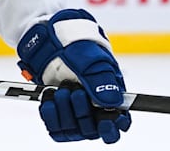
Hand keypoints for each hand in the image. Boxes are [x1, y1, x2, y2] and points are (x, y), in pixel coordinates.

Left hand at [18, 9, 131, 142]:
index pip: (120, 123)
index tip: (104, 123)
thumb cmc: (77, 45)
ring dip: (65, 113)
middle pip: (93, 130)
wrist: (49, 39)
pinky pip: (55, 128)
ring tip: (60, 90)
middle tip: (75, 93)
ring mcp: (75, 111)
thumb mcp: (91, 61)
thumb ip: (102, 82)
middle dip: (83, 113)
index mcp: (111, 95)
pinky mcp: (57, 112)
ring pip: (73, 131)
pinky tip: (49, 100)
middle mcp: (94, 108)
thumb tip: (113, 103)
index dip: (112, 127)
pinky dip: (50, 117)